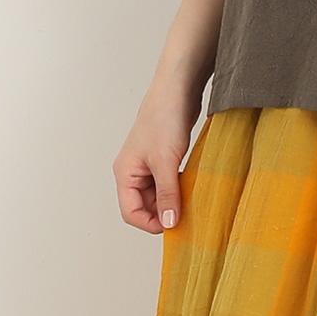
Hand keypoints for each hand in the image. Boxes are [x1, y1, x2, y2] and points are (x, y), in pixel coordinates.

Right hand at [112, 82, 202, 234]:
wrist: (177, 91)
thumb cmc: (164, 119)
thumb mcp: (166, 163)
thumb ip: (167, 195)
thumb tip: (168, 224)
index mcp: (124, 173)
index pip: (130, 213)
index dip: (151, 223)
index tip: (174, 225)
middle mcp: (133, 172)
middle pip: (144, 208)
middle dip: (164, 214)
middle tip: (187, 215)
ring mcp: (147, 168)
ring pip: (158, 198)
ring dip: (173, 203)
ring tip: (190, 201)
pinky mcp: (162, 162)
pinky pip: (168, 186)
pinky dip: (179, 192)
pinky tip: (191, 189)